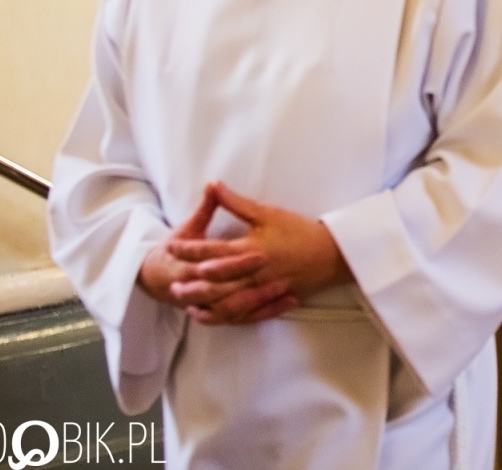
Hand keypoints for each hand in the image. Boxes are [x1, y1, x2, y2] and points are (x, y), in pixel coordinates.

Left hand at [166, 182, 353, 325]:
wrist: (330, 253)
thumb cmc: (298, 230)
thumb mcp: (267, 213)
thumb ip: (236, 203)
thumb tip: (213, 185)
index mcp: (249, 248)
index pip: (211, 250)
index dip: (189, 249)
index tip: (172, 247)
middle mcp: (253, 272)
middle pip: (214, 282)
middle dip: (191, 284)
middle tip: (171, 285)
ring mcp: (262, 289)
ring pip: (226, 302)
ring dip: (205, 303)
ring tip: (186, 302)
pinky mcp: (270, 300)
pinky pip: (243, 314)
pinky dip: (224, 316)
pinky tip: (211, 315)